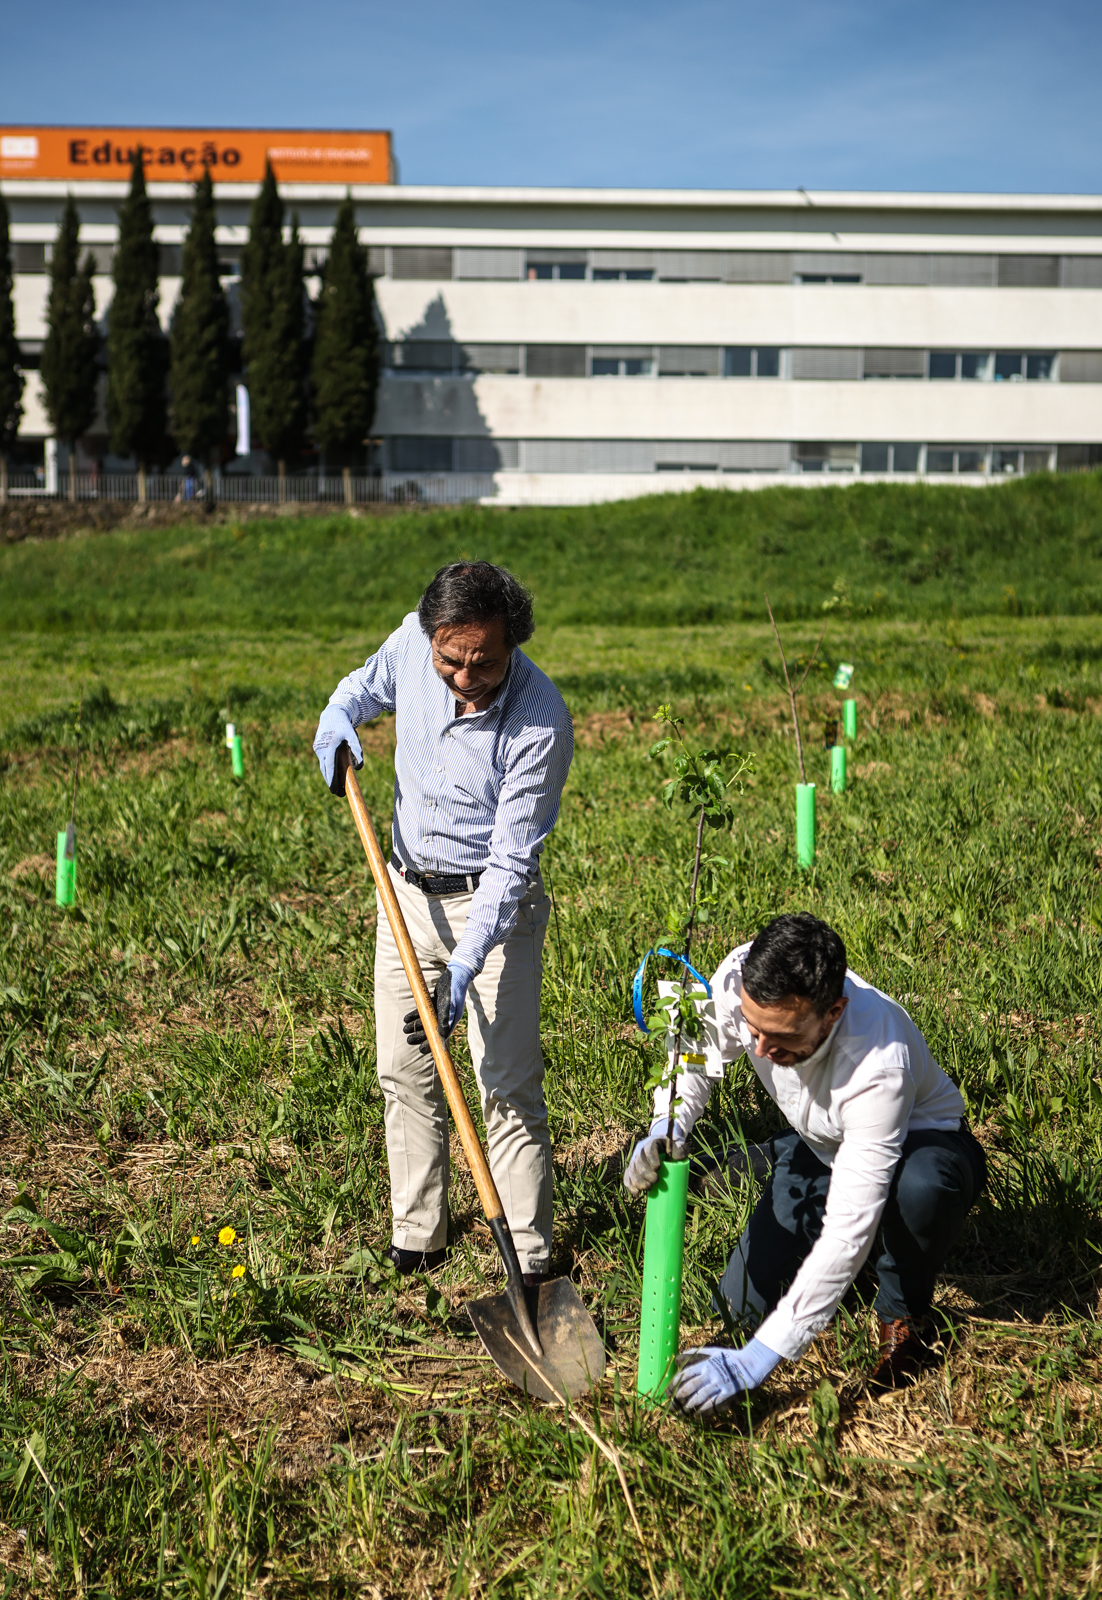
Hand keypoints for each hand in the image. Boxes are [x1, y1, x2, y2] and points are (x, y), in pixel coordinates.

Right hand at [313, 706, 362, 795]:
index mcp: (329, 747)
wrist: (332, 714)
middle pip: (325, 770)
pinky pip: (323, 761)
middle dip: (331, 782)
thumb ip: (357, 748)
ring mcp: (318, 748)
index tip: (334, 790)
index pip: (329, 768)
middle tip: (338, 794)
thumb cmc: (344, 725)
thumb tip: (359, 767)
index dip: (332, 780)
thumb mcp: (352, 735)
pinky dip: (327, 769)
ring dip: (328, 777)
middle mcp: (321, 749)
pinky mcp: (317, 747)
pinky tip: (333, 776)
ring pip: (323, 766)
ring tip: (336, 788)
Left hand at [403, 962, 474, 1054]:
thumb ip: (446, 1019)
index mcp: (451, 1021)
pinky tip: (406, 1018)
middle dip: (419, 1036)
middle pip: (431, 1030)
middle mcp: (445, 1018)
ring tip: (405, 1029)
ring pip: (426, 1021)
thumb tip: (442, 1036)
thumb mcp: (450, 1005)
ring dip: (415, 1026)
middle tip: (408, 1039)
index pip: (440, 1037)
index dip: (431, 1044)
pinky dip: (414, 1015)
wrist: (456, 975)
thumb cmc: (454, 990)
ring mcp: (440, 1011)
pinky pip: (423, 1011)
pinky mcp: (435, 1003)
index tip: (421, 1049)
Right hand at [623, 1127, 686, 1194]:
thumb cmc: (672, 1148)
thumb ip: (682, 1149)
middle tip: (656, 1181)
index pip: (648, 1149)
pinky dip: (630, 1186)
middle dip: (645, 1174)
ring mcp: (634, 1159)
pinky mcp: (632, 1168)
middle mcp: (640, 1150)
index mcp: (651, 1142)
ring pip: (632, 1171)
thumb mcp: (678, 1145)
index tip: (658, 1168)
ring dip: (639, 1181)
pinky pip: (627, 1177)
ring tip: (648, 1188)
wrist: (662, 1147)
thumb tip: (677, 1158)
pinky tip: (636, 1193)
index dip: (651, 1159)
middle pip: (638, 1162)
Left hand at [666, 1337, 780, 1416]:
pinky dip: (703, 1410)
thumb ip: (696, 1355)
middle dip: (678, 1397)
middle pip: (690, 1387)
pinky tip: (696, 1415)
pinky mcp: (728, 1393)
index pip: (685, 1374)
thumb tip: (678, 1358)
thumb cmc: (730, 1358)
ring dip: (689, 1406)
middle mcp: (710, 1374)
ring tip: (681, 1412)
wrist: (751, 1364)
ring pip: (700, 1396)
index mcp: (705, 1363)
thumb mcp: (713, 1352)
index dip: (674, 1384)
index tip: (667, 1392)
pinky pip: (713, 1403)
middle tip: (670, 1406)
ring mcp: (719, 1384)